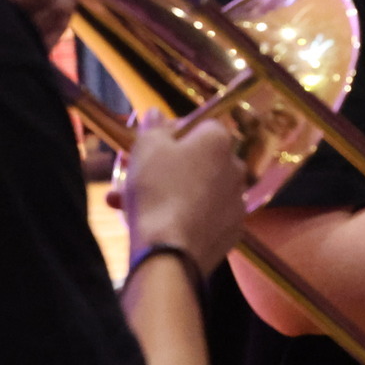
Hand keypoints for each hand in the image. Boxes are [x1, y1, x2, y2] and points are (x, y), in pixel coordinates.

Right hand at [121, 114, 248, 273]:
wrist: (170, 252)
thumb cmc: (158, 192)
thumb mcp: (146, 149)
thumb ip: (153, 127)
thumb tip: (156, 113)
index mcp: (219, 141)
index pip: (200, 125)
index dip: (173, 134)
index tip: (150, 147)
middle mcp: (236, 166)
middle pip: (198, 160)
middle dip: (165, 167)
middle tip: (133, 177)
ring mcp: (237, 199)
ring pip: (197, 189)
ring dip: (167, 193)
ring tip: (127, 204)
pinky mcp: (233, 228)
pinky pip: (205, 215)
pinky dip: (184, 216)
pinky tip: (155, 224)